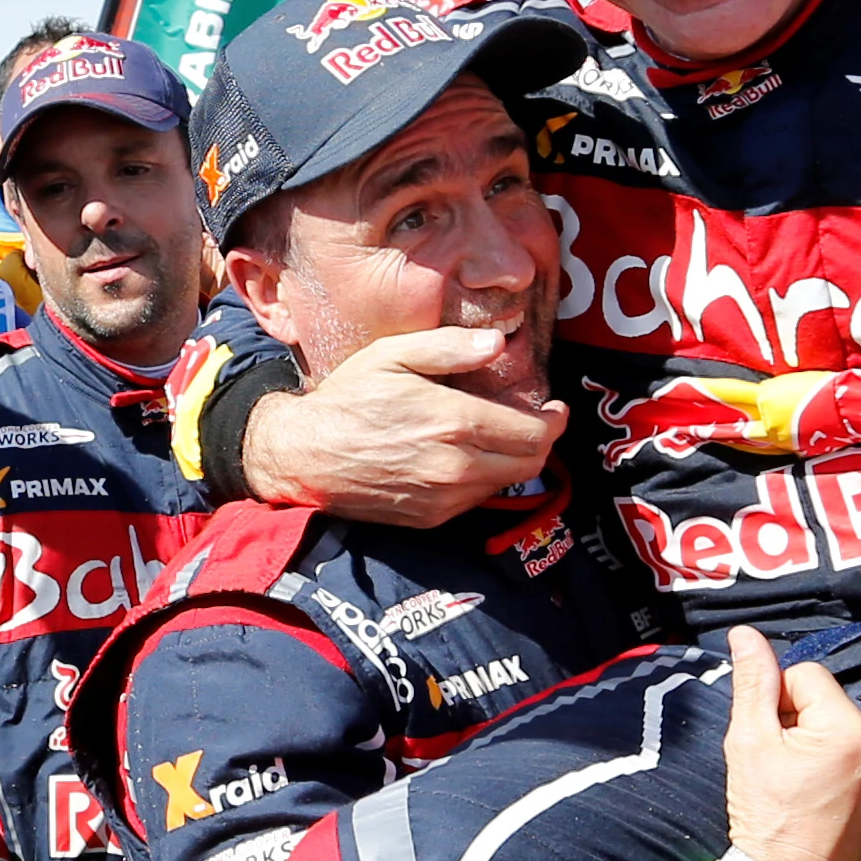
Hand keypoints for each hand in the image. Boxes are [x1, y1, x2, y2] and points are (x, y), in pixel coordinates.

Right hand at [238, 329, 564, 524]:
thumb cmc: (348, 399)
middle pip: (530, 462)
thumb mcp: (393, 355)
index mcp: (456, 422)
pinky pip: (476, 499)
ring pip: (506, 483)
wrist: (306, 455)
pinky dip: (484, 478)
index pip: (533, 432)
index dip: (553, 420)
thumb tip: (497, 343)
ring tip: (502, 436)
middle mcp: (457, 466)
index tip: (553, 407)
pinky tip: (468, 457)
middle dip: (543, 441)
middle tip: (538, 421)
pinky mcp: (431, 517)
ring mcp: (445, 497)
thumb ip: (450, 348)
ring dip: (514, 460)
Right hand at [723, 626, 860, 860]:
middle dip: (799, 722)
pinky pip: (860, 753)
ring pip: (842, 726)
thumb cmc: (765, 818)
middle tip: (783, 768)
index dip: (775, 702)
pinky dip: (837, 763)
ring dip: (818, 742)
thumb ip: (753, 683)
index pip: (805, 676)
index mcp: (851, 730)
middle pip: (827, 701)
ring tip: (801, 784)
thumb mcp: (748, 743)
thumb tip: (746, 633)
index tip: (770, 745)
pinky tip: (820, 795)